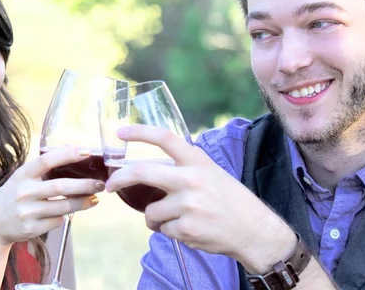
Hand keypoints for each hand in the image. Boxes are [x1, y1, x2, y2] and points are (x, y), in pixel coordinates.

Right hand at [0, 148, 103, 245]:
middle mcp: (24, 192)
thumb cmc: (13, 195)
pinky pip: (57, 221)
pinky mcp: (31, 228)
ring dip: (83, 202)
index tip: (86, 152)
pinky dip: (66, 216)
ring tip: (95, 198)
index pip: (46, 161)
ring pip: (63, 207)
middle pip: (60, 187)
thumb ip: (42, 167)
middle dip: (84, 185)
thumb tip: (72, 149)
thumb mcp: (21, 177)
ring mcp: (27, 212)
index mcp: (22, 175)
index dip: (67, 155)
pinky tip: (71, 212)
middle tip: (100, 183)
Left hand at [105, 125, 294, 270]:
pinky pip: (163, 230)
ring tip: (175, 219)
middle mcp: (190, 179)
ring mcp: (188, 205)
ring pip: (150, 211)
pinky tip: (189, 229)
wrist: (254, 230)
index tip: (120, 132)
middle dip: (119, 179)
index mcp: (197, 161)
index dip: (139, 132)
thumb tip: (155, 167)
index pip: (164, 138)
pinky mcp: (186, 229)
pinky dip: (170, 232)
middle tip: (110, 185)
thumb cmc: (231, 200)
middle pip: (142, 172)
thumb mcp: (212, 172)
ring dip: (154, 219)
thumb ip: (186, 166)